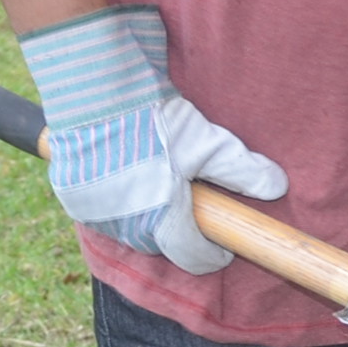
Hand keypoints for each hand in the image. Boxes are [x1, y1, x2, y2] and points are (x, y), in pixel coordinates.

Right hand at [16, 5, 287, 275]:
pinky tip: (126, 178)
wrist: (95, 91)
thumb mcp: (206, 142)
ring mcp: (94, 213)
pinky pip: (100, 211)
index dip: (211, 250)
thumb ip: (241, 169)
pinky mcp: (71, 195)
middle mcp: (125, 226)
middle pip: (160, 242)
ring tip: (159, 187)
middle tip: (191, 203)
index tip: (222, 242)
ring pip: (129, 229)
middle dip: (177, 229)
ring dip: (145, 217)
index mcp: (161, 220)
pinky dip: (116, 203)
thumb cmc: (154, 119)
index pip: (193, 255)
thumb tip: (276, 187)